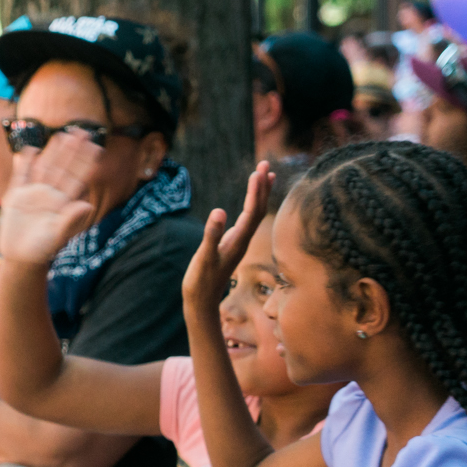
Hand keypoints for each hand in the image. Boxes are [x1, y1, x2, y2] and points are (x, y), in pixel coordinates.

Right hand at [0, 132, 97, 264]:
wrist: (20, 257)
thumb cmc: (42, 249)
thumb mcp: (57, 235)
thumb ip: (71, 219)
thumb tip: (88, 205)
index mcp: (63, 203)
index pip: (77, 178)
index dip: (86, 162)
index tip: (96, 147)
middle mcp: (50, 195)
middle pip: (63, 167)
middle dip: (73, 150)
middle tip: (83, 131)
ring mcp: (33, 194)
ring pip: (45, 167)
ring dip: (53, 151)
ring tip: (62, 135)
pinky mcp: (17, 196)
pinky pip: (22, 175)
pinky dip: (25, 162)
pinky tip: (31, 149)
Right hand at [183, 162, 273, 321]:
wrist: (202, 303)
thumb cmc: (201, 281)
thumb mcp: (203, 258)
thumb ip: (211, 235)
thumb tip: (219, 211)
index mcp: (238, 240)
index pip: (253, 210)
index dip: (257, 190)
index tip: (259, 170)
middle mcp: (242, 240)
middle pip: (258, 209)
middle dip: (262, 186)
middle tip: (265, 163)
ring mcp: (238, 243)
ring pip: (255, 215)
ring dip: (260, 194)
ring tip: (264, 176)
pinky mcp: (232, 246)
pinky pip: (247, 222)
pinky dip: (251, 207)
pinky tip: (249, 203)